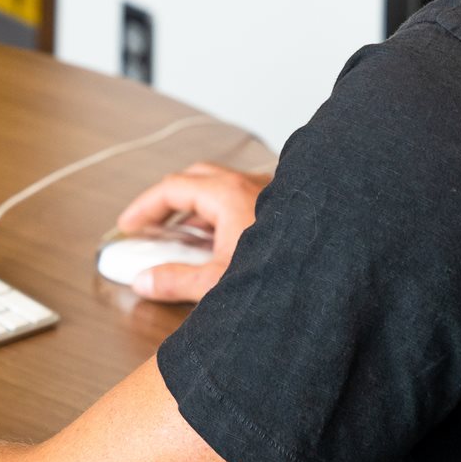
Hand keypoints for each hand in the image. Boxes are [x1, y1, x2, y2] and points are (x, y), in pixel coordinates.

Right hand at [114, 162, 271, 302]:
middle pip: (195, 178)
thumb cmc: (284, 276)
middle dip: (169, 201)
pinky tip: (223, 242)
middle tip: (151, 225)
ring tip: (183, 238)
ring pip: (222, 187)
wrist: (331, 277)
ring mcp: (270, 193)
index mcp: (227, 193)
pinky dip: (223, 213)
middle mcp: (250, 184)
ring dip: (198, 208)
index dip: (144, 207)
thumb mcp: (217, 283)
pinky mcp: (285, 208)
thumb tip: (144, 281)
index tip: (128, 225)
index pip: (172, 188)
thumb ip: (175, 281)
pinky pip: (244, 199)